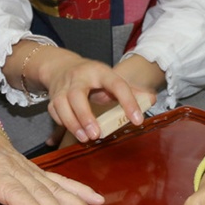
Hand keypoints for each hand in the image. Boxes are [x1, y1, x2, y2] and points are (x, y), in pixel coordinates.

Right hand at [35, 48, 150, 142]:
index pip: (117, 84)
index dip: (128, 102)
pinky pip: (54, 111)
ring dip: (72, 123)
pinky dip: (62, 123)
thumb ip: (130, 90)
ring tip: (85, 138)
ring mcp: (63, 88)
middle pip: (77, 95)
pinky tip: (74, 132)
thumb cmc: (91, 77)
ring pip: (61, 104)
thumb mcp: (110, 78)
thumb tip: (151, 99)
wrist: (62, 66)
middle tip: (97, 134)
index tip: (137, 120)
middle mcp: (79, 78)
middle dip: (85, 115)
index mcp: (100, 72)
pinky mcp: (53, 98)